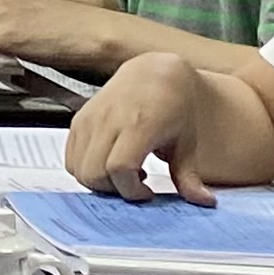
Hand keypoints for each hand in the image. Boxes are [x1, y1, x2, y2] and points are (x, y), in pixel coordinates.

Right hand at [65, 52, 215, 204]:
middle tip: (134, 185)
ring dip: (98, 181)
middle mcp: (109, 120)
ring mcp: (90, 119)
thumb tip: (203, 201)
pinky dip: (85, 169)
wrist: (154, 73)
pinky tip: (108, 163)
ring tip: (122, 173)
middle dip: (113, 189)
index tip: (148, 193)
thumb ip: (189, 176)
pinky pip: (70, 158)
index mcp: (139, 125)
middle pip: (94, 173)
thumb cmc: (173, 105)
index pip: (119, 168)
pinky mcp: (79, 121)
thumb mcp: (187, 142)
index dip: (131, 190)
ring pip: (78, 168)